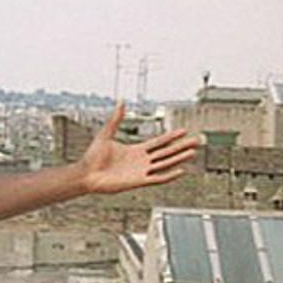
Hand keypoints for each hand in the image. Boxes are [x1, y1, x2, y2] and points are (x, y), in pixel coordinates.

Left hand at [78, 102, 199, 193]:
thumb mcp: (106, 134)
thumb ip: (115, 119)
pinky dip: (169, 175)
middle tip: (197, 141)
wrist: (86, 174)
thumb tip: (121, 102)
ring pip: (165, 164)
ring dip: (179, 158)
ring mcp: (141, 171)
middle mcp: (141, 161)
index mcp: (136, 150)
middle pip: (166, 152)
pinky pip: (158, 178)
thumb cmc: (92, 156)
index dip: (171, 137)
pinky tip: (181, 170)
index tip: (184, 131)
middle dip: (182, 146)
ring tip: (193, 152)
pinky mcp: (138, 181)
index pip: (159, 142)